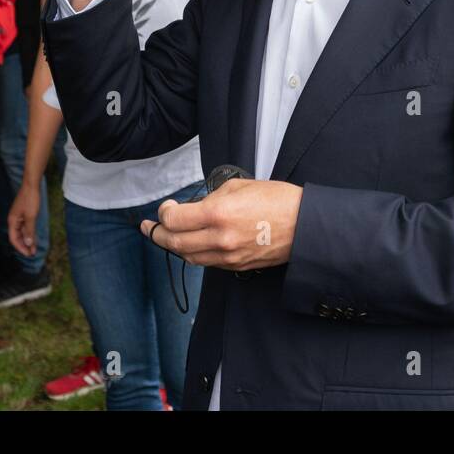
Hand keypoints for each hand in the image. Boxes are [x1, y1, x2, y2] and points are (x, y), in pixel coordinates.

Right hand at [8, 182, 41, 256]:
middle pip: (17, 237)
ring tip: (34, 249)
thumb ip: (29, 230)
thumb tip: (28, 244)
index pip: (14, 239)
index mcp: (12, 221)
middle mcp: (14, 220)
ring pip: (22, 233)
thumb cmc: (30, 199)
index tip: (28, 254)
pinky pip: (25, 227)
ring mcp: (19, 217)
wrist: (31, 185)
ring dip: (27, 241)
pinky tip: (34, 239)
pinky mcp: (24, 215)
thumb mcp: (31, 216)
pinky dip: (29, 234)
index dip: (20, 247)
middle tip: (32, 253)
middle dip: (24, 246)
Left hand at [138, 178, 301, 270]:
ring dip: (174, 247)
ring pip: (188, 257)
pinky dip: (195, 254)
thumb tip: (196, 208)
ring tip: (166, 237)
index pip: (173, 219)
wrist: (305, 226)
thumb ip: (212, 197)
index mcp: (218, 213)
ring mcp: (227, 256)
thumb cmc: (278, 201)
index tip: (165, 208)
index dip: (163, 213)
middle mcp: (219, 238)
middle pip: (174, 242)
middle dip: (157, 234)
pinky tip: (192, 244)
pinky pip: (207, 263)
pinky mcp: (237, 266)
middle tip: (149, 228)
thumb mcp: (240, 186)